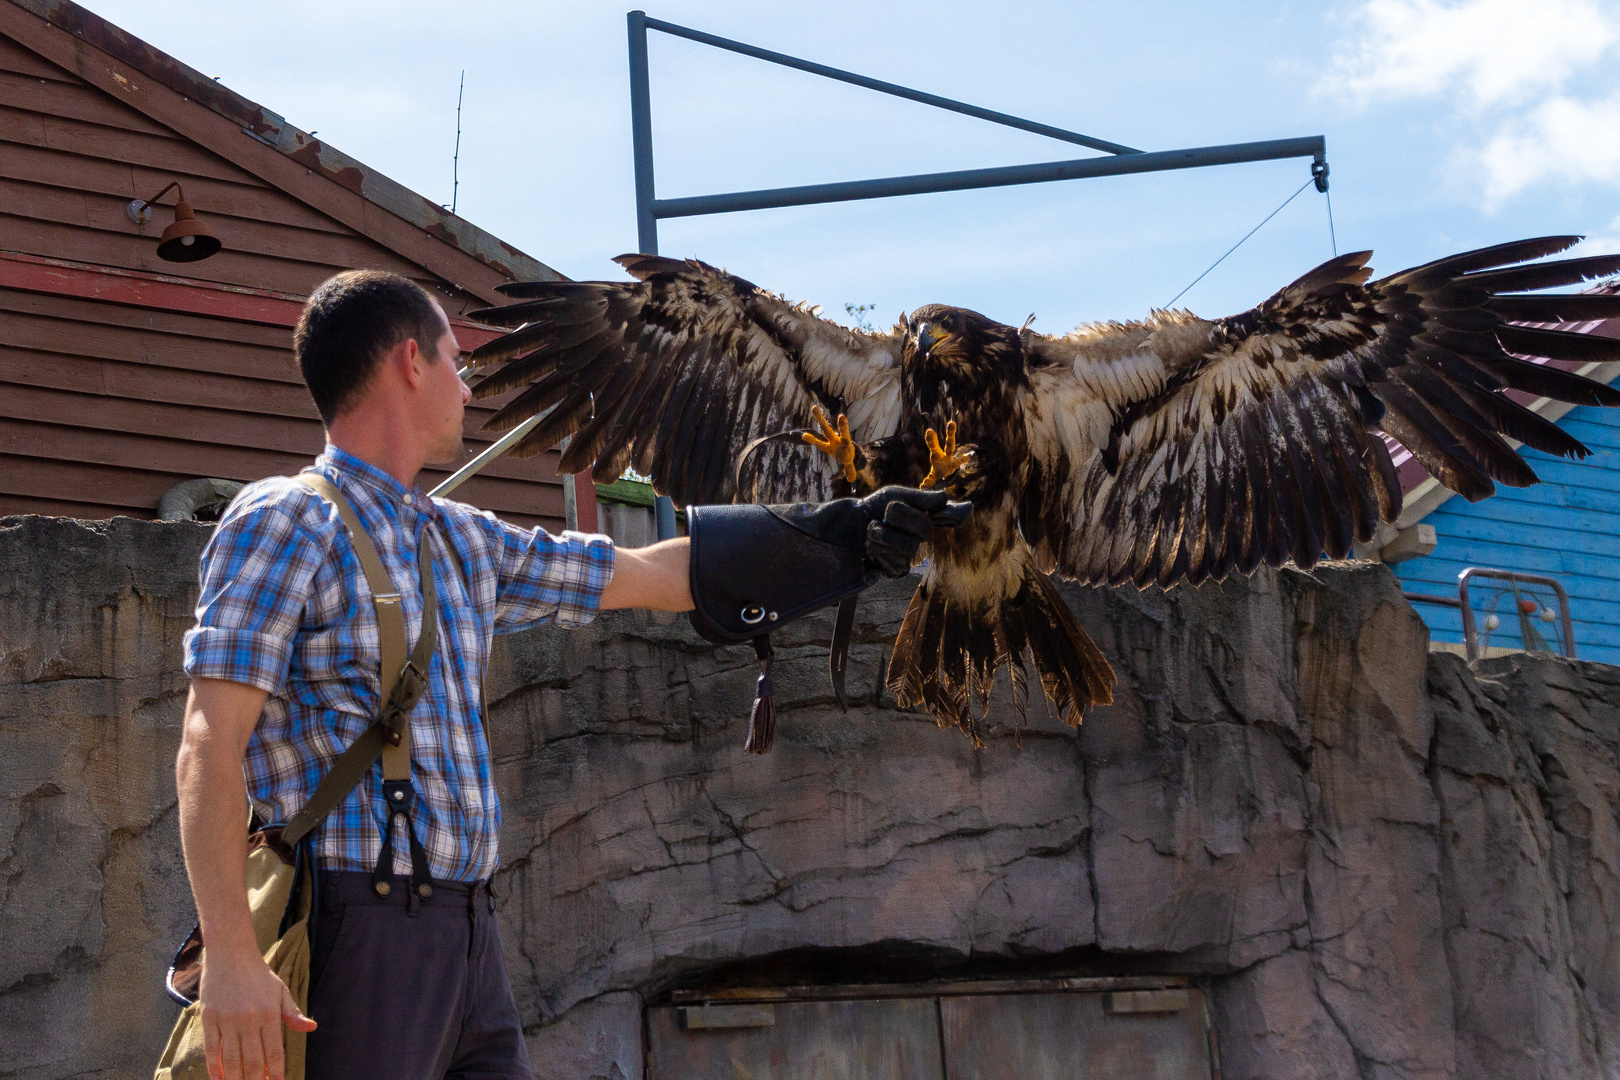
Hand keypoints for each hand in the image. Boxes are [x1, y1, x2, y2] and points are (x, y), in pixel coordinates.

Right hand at [199, 949, 315, 1079]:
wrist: (230, 953)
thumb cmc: (258, 974)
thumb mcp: (280, 990)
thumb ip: (293, 1013)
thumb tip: (311, 1028)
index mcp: (269, 1013)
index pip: (274, 1052)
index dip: (276, 1073)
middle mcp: (249, 1018)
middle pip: (253, 1061)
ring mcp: (227, 1020)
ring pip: (231, 1059)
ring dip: (236, 1079)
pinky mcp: (208, 1018)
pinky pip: (211, 1050)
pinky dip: (215, 1068)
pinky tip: (220, 1079)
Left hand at [858, 486, 971, 576]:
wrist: (843, 527)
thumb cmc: (869, 508)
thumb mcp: (893, 496)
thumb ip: (918, 499)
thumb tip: (944, 497)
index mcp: (923, 516)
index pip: (949, 516)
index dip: (956, 513)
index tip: (966, 509)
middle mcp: (919, 537)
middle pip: (924, 529)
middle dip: (900, 517)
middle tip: (883, 514)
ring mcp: (907, 555)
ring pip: (908, 548)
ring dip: (884, 536)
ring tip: (871, 530)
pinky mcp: (893, 570)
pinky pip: (895, 564)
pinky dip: (877, 553)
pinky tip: (868, 549)